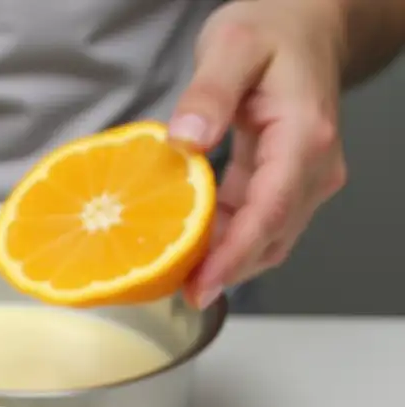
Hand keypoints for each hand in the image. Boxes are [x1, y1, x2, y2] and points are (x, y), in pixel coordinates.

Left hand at [169, 0, 347, 307]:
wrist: (309, 22)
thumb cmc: (273, 29)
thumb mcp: (232, 43)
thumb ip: (209, 91)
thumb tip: (186, 140)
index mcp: (305, 135)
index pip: (270, 212)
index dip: (234, 256)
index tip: (200, 286)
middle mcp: (316, 165)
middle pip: (271, 238)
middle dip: (225, 272)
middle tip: (176, 293)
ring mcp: (307, 179)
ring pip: (268, 240)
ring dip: (226, 263)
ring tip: (178, 279)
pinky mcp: (290, 185)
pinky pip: (260, 226)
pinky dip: (228, 244)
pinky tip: (192, 251)